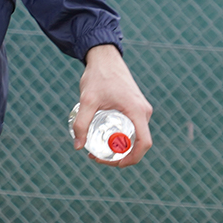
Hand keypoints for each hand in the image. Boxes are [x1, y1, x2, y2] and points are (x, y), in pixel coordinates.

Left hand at [73, 44, 153, 165]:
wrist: (105, 58)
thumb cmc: (98, 77)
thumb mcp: (87, 100)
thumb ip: (82, 123)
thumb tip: (78, 147)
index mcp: (137, 111)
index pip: (144, 143)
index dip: (133, 158)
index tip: (116, 164)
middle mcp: (143, 112)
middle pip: (139, 143)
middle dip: (121, 155)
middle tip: (97, 157)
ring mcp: (141, 109)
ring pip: (136, 136)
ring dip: (120, 147)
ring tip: (97, 149)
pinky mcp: (136, 107)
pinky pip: (133, 127)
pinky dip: (121, 137)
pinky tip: (103, 137)